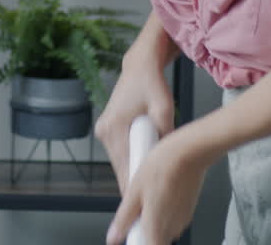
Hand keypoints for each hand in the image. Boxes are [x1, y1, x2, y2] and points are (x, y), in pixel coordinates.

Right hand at [94, 48, 173, 193]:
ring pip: (120, 160)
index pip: (123, 167)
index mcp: (114, 128)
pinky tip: (144, 163)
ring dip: (133, 168)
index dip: (133, 188)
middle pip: (120, 166)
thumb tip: (166, 160)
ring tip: (151, 182)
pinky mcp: (108, 128)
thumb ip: (163, 135)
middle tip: (152, 197)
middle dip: (135, 180)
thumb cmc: (152, 84)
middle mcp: (105, 131)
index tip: (142, 204)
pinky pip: (120, 150)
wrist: (140, 66)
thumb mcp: (164, 110)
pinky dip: (131, 157)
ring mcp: (104, 130)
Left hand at [105, 128, 210, 244]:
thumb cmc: (163, 166)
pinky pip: (173, 217)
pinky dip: (165, 208)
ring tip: (149, 194)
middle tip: (137, 207)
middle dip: (143, 227)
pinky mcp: (189, 209)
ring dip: (154, 217)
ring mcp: (183, 219)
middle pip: (154, 239)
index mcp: (157, 227)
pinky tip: (160, 190)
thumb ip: (124, 218)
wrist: (190, 151)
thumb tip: (114, 236)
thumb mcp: (134, 191)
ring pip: (164, 227)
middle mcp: (173, 228)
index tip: (131, 232)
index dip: (137, 242)